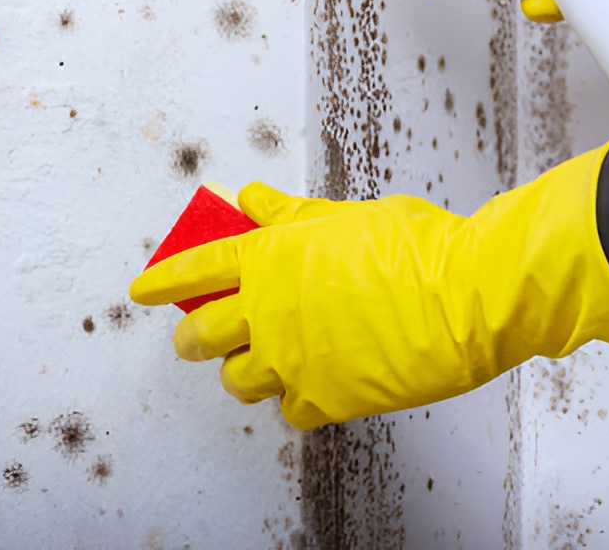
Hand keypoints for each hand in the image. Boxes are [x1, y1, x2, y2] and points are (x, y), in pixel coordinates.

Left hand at [130, 145, 608, 430]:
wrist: (466, 295)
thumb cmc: (414, 245)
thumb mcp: (343, 216)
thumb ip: (288, 216)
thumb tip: (251, 199)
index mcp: (266, 258)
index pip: (192, 269)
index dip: (161, 281)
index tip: (142, 290)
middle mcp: (267, 311)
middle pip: (198, 334)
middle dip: (191, 333)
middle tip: (197, 333)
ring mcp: (291, 359)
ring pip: (235, 379)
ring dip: (240, 369)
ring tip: (259, 359)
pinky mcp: (324, 398)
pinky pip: (289, 410)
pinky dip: (295, 399)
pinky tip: (313, 383)